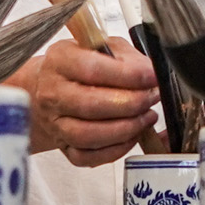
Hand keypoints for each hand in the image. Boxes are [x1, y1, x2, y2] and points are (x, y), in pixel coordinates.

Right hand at [5, 35, 159, 165]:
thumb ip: (127, 57)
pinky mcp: (62, 145)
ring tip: (146, 118)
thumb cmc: (82, 65)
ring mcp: (55, 122)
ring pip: (88, 135)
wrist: (53, 86)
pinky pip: (87, 157)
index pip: (93, 69)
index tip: (152, 77)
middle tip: (151, 98)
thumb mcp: (104, 47)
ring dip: (125, 129)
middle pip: (90, 105)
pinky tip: (131, 136)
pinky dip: (115, 150)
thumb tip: (149, 73)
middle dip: (131, 104)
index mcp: (60, 60)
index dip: (128, 75)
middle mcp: (53, 92)